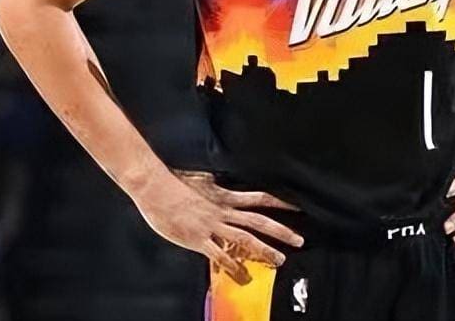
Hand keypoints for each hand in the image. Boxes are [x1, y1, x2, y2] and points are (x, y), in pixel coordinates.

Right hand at [132, 169, 303, 285]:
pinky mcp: (197, 239)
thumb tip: (217, 181)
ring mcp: (211, 225)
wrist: (155, 187)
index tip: (298, 207)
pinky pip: (219, 255)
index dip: (280, 202)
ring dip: (264, 250)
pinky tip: (242, 275)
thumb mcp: (202, 179)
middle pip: (259, 221)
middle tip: (300, 240)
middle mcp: (223, 211)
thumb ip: (214, 185)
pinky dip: (233, 266)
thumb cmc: (174, 181)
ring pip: (244, 239)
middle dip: (281, 231)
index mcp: (225, 196)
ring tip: (280, 260)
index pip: (259, 198)